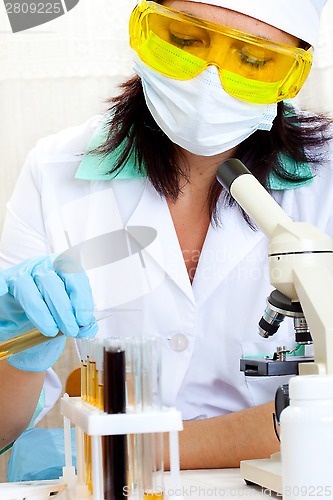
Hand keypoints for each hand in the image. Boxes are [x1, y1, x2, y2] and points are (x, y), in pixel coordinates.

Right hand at [0, 255, 97, 370]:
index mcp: (62, 267)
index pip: (74, 275)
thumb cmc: (51, 307)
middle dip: (63, 309)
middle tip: (70, 330)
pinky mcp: (5, 281)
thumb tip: (89, 328)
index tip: (83, 319)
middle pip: (51, 281)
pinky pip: (1, 282)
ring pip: (27, 286)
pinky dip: (0, 287)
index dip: (81, 297)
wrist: (25, 310)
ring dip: (42, 311)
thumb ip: (80, 319)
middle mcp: (42, 265)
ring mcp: (21, 273)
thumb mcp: (69, 311)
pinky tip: (3, 292)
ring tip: (52, 331)